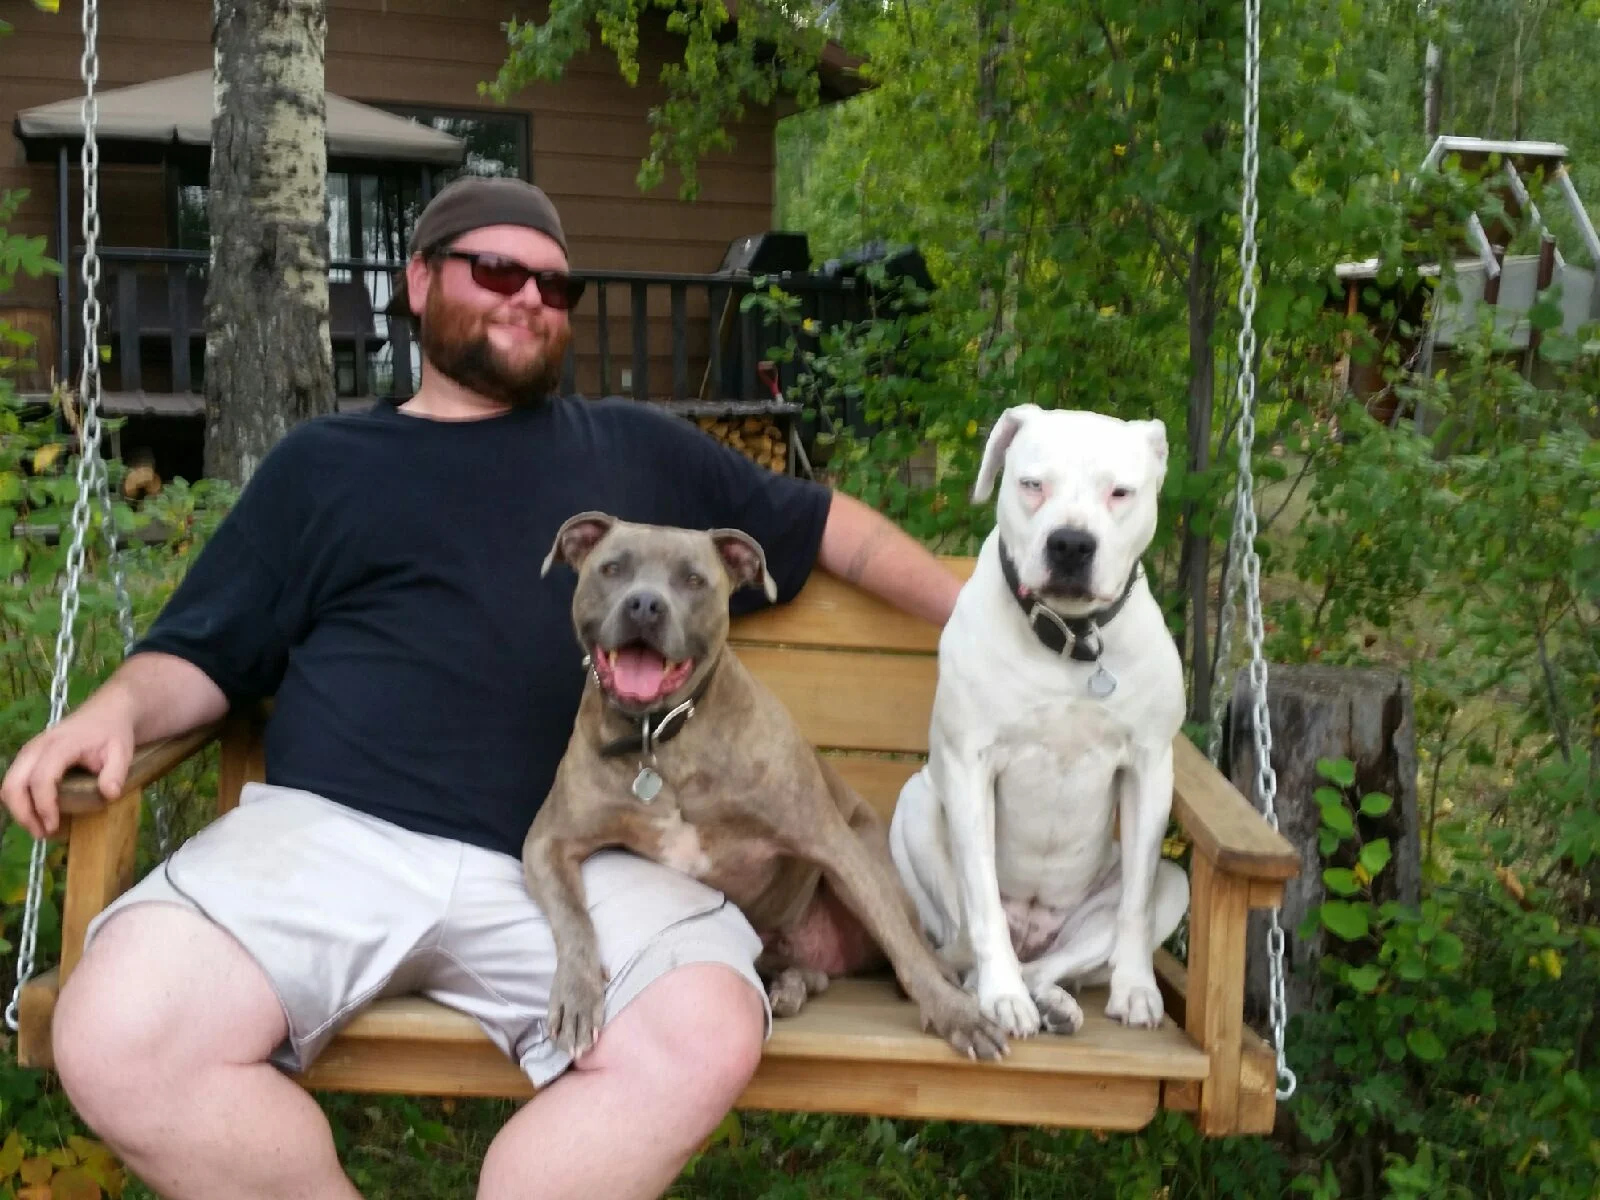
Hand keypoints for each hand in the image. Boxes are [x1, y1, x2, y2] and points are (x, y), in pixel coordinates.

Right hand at [1, 688, 135, 838]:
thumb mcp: (122, 751)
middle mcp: (37, 747)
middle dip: (23, 813)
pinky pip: (15, 781)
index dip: (44, 804)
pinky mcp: (29, 757)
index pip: (42, 778)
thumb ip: (116, 772)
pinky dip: (21, 801)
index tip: (54, 826)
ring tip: (41, 829)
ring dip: (20, 810)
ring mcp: (30, 751)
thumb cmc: (113, 733)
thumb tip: (110, 794)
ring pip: (9, 784)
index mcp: (60, 745)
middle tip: (43, 833)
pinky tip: (39, 815)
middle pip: (13, 784)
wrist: (107, 712)